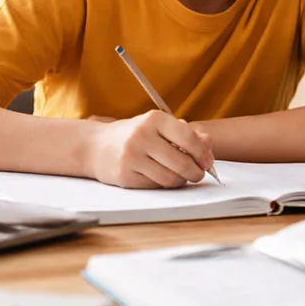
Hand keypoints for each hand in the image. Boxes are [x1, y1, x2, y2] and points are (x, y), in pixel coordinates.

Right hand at [85, 110, 215, 188]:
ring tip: (181, 177)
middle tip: (198, 174)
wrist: (96, 146)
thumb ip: (185, 133)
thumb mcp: (157, 126)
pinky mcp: (125, 176)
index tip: (208, 161)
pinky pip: (155, 186)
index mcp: (154, 119)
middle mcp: (142, 136)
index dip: (203, 153)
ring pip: (170, 178)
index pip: (188, 138)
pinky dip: (164, 185)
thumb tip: (209, 144)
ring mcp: (132, 157)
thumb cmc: (134, 135)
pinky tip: (162, 178)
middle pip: (182, 162)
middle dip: (196, 172)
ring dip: (182, 181)